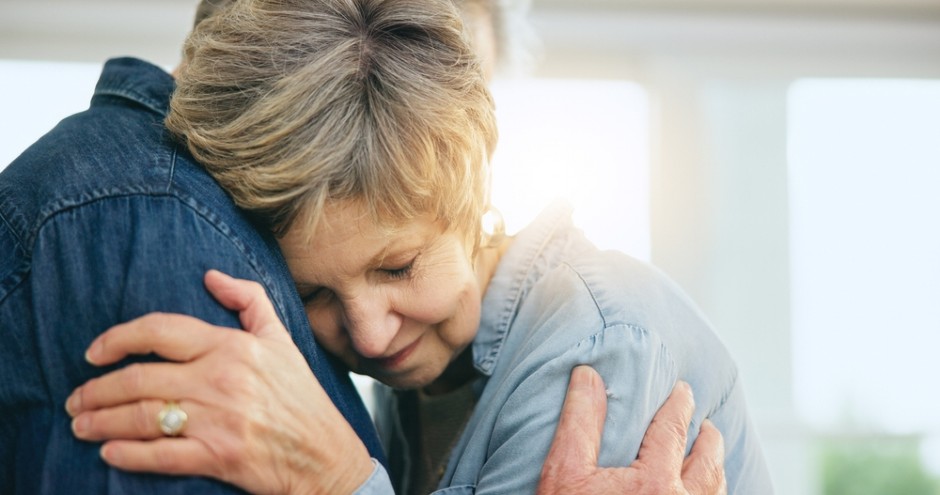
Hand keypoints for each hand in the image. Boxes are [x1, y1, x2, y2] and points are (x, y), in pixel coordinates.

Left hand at [66, 270, 373, 494]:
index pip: (160, 331)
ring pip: (142, 417)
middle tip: (75, 400)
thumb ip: (248, 300)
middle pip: (140, 379)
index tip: (94, 352)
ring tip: (82, 426)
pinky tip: (109, 454)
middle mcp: (221, 380)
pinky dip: (128, 456)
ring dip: (102, 423)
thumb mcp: (281, 340)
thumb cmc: (302, 399)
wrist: (327, 456)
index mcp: (232, 347)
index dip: (118, 338)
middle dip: (96, 391)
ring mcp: (218, 420)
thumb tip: (211, 275)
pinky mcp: (218, 457)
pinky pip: (160, 456)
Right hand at [538, 366, 726, 494]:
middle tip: (706, 424)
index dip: (678, 406)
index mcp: (655, 483)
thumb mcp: (565, 475)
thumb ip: (580, 423)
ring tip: (710, 458)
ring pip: (716, 493)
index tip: (683, 391)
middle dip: (708, 439)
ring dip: (715, 470)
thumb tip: (589, 375)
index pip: (673, 430)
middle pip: (707, 463)